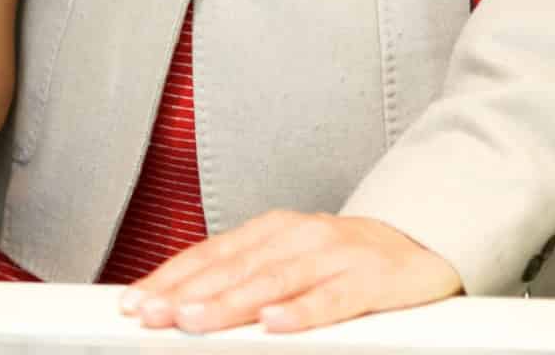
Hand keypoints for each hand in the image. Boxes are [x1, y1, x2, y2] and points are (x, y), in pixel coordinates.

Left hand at [121, 213, 461, 334]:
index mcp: (271, 230)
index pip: (209, 254)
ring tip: (195, 320)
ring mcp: (334, 255)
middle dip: (187, 294)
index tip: (134, 301)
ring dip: (231, 303)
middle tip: (153, 315)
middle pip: (233, 268)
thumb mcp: (288, 258)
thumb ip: (242, 275)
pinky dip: (302, 312)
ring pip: (274, 282)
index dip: (169, 278)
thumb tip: (182, 302)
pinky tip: (275, 324)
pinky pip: (332, 299)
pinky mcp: (370, 279)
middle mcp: (297, 237)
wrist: (421, 241)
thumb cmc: (343, 258)